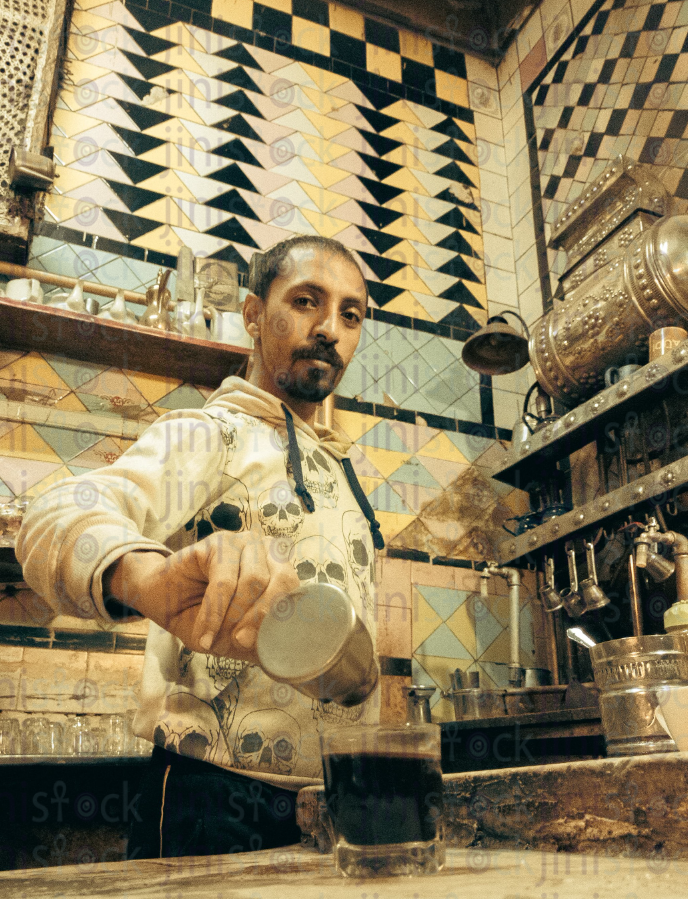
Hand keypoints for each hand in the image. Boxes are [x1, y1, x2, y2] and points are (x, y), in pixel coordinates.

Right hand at [103, 532, 299, 660]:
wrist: (160, 601)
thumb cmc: (202, 616)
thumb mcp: (235, 636)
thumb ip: (260, 641)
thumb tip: (287, 660)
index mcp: (279, 569)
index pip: (296, 591)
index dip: (281, 621)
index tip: (258, 646)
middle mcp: (267, 551)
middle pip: (282, 581)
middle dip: (261, 617)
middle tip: (240, 640)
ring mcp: (244, 543)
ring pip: (254, 580)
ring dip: (235, 616)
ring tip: (215, 637)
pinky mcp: (218, 542)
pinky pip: (224, 582)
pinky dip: (214, 613)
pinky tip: (204, 632)